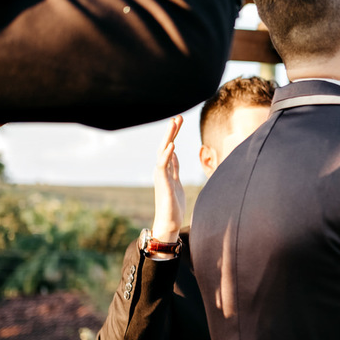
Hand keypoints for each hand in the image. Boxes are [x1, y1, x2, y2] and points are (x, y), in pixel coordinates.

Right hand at [151, 115, 185, 241]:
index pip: (170, 147)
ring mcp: (161, 176)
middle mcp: (161, 170)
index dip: (174, 134)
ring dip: (168, 137)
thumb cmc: (173, 204)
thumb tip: (173, 154)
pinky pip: (163, 166)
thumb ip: (174, 168)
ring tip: (173, 124)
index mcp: (166, 169)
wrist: (168, 222)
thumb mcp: (176, 181)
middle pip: (166, 146)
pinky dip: (167, 155)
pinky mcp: (163, 183)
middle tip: (177, 117)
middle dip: (172, 131)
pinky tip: (171, 145)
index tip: (179, 121)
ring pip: (163, 152)